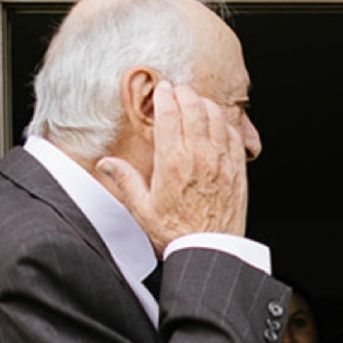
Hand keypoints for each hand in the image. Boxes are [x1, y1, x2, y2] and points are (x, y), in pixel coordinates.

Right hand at [95, 80, 248, 249]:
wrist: (210, 252)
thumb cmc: (177, 234)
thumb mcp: (143, 210)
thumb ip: (125, 180)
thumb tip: (106, 164)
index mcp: (172, 163)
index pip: (169, 114)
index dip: (165, 96)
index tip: (162, 90)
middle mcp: (198, 157)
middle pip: (193, 107)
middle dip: (184, 94)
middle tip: (177, 92)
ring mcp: (221, 161)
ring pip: (215, 116)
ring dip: (204, 104)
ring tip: (195, 103)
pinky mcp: (237, 169)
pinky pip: (233, 134)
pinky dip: (224, 123)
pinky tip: (216, 125)